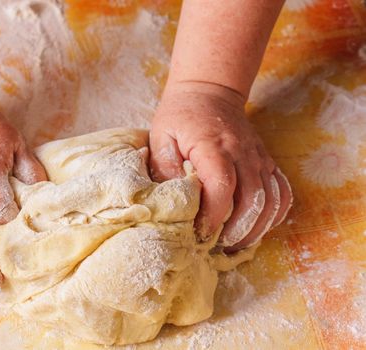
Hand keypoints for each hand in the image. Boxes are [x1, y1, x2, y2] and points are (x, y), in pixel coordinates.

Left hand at [149, 81, 291, 251]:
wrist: (209, 91)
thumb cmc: (181, 115)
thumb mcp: (161, 134)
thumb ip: (164, 166)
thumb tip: (173, 199)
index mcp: (214, 146)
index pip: (222, 186)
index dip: (214, 215)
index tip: (201, 232)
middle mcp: (242, 153)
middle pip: (252, 198)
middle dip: (237, 229)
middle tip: (218, 245)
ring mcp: (258, 157)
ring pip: (271, 199)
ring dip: (257, 227)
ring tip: (236, 243)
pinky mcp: (265, 161)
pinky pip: (281, 191)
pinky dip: (275, 213)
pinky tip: (259, 227)